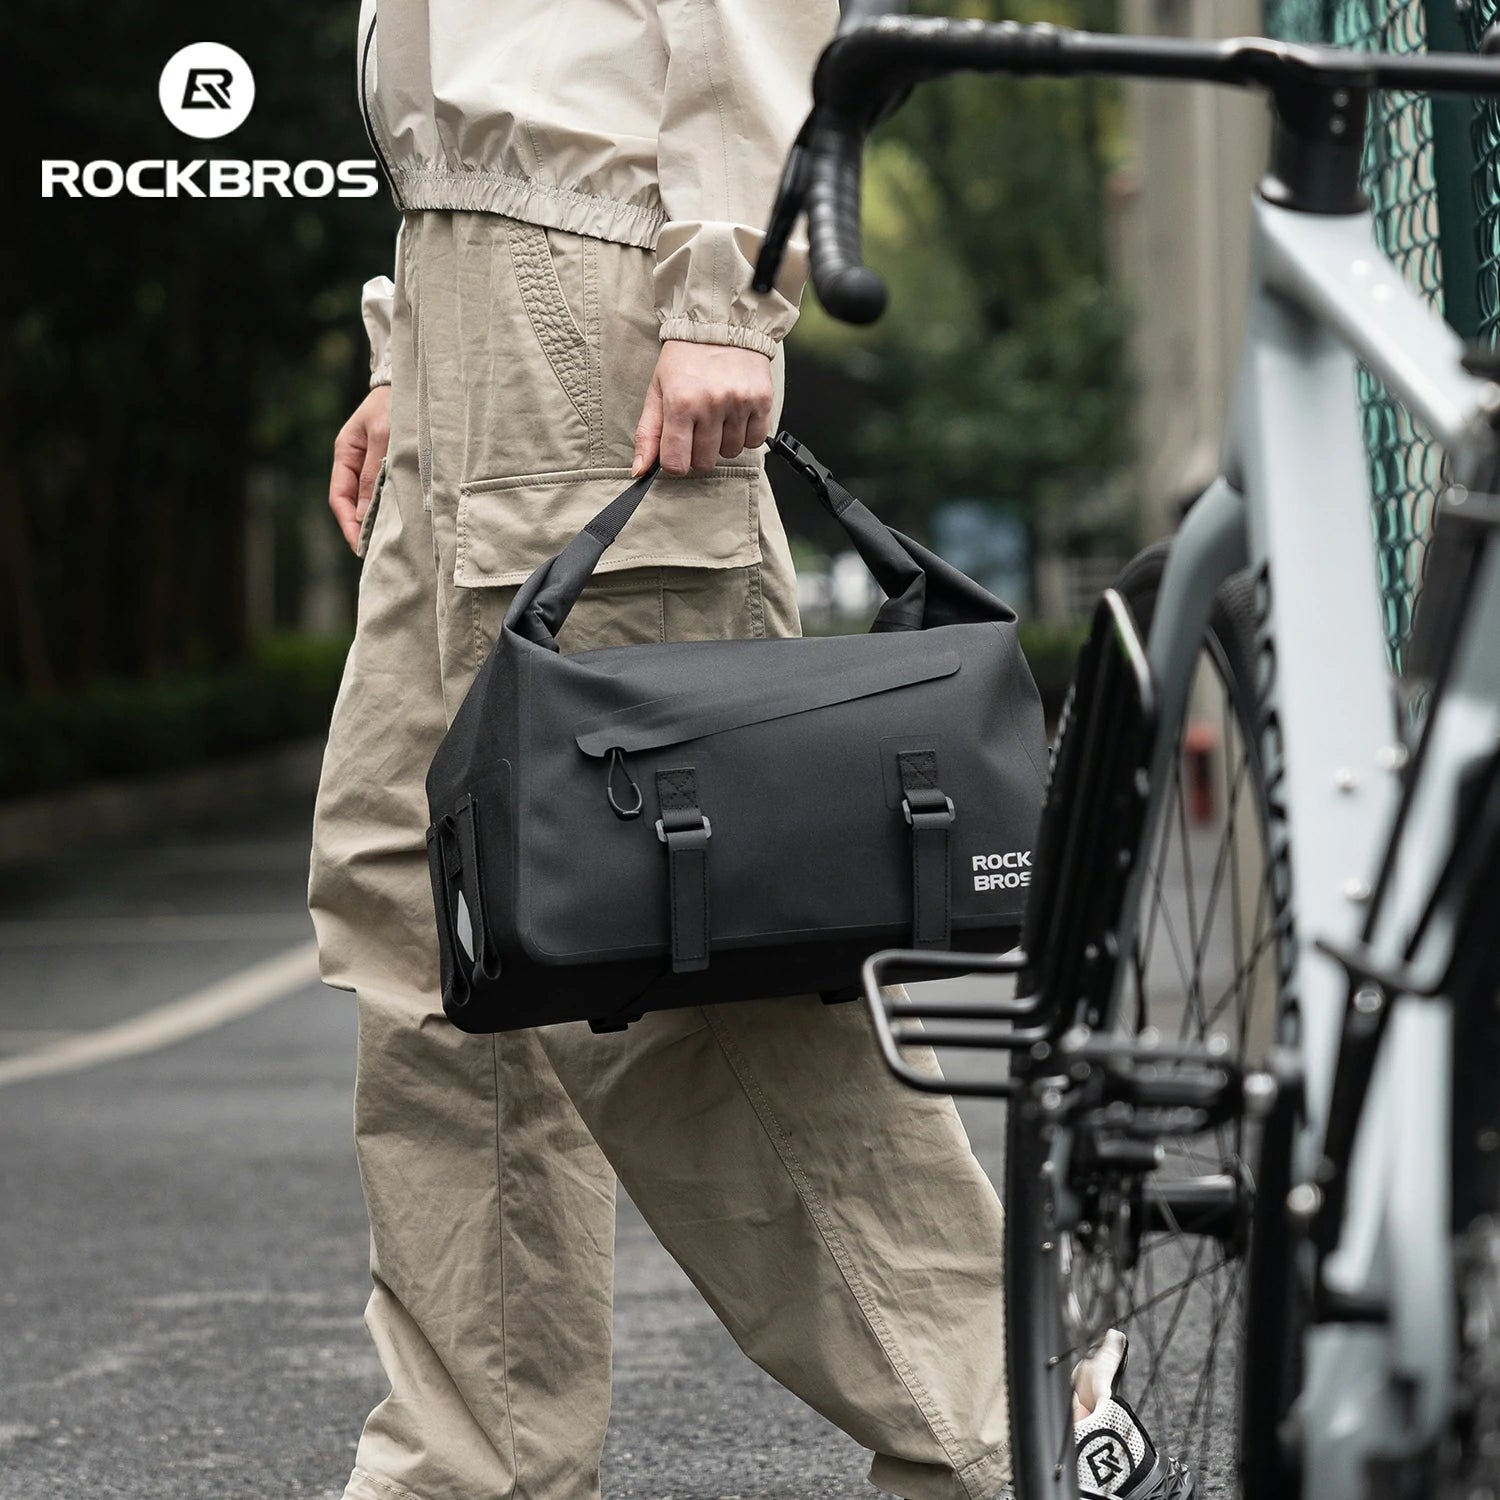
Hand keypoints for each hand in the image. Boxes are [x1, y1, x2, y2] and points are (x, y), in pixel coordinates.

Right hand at [329, 385, 392, 552]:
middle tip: (376, 553)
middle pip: (354, 503)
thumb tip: (364, 514)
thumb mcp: (384, 437)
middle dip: (361, 528)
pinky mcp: (390, 464)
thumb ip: (374, 473)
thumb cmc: (395, 405)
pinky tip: (401, 522)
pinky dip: (390, 508)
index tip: (359, 545)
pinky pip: (386, 491)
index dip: (348, 523)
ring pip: (370, 500)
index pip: (340, 497)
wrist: (413, 383)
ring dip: (377, 520)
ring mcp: (372, 463)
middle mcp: (356, 461)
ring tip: (389, 543)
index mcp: (346, 453)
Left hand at [632, 340, 772, 476]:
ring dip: (723, 441)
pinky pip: (755, 441)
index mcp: (680, 402)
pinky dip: (745, 434)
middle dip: (699, 451)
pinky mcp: (762, 400)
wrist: (721, 324)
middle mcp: (711, 403)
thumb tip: (639, 472)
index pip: (677, 463)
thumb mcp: (657, 391)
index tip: (677, 449)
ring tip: (718, 414)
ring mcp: (739, 402)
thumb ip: (647, 434)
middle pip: (705, 462)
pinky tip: (736, 415)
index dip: (676, 462)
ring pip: (731, 452)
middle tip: (698, 426)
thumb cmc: (685, 359)